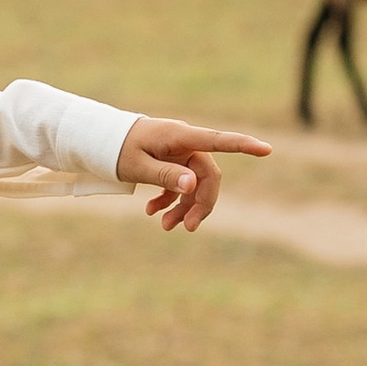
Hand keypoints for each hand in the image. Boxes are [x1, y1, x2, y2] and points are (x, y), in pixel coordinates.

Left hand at [115, 115, 270, 231]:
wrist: (99, 140)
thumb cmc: (117, 149)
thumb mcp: (138, 165)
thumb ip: (165, 175)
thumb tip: (193, 186)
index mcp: (180, 137)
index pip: (218, 141)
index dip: (243, 145)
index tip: (266, 149)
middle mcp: (184, 144)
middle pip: (208, 175)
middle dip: (201, 203)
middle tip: (189, 228)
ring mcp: (178, 153)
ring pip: (195, 184)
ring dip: (184, 207)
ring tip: (165, 226)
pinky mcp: (170, 163)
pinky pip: (180, 184)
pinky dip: (169, 201)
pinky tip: (153, 212)